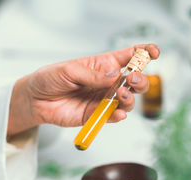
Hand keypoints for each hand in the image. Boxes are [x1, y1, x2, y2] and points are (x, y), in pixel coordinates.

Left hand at [7, 44, 159, 136]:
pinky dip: (118, 115)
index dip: (144, 53)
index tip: (154, 53)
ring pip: (128, 100)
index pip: (129, 56)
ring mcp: (103, 99)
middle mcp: (107, 82)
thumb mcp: (69, 70)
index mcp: (103, 65)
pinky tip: (118, 113)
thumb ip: (93, 75)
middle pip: (135, 81)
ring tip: (120, 95)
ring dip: (130, 98)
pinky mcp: (96, 115)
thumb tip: (116, 76)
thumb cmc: (50, 79)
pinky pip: (112, 116)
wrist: (36, 100)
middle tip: (131, 80)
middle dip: (140, 80)